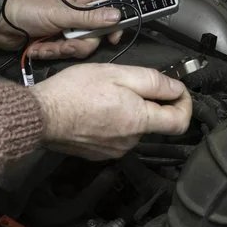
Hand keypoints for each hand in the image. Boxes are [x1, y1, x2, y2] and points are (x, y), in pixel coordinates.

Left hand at [0, 0, 122, 58]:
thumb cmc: (25, 6)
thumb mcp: (60, 12)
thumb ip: (89, 17)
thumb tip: (116, 16)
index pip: (105, 6)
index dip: (112, 22)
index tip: (112, 37)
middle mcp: (73, 11)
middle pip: (93, 33)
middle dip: (79, 43)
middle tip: (66, 42)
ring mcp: (63, 27)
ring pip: (77, 46)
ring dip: (61, 50)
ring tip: (45, 46)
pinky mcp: (52, 40)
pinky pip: (61, 52)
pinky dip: (49, 52)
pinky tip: (37, 47)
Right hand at [34, 64, 192, 160]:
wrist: (41, 116)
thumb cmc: (73, 93)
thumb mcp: (117, 74)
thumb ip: (152, 82)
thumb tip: (175, 88)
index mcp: (139, 120)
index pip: (180, 122)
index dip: (185, 104)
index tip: (177, 92)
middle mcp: (131, 141)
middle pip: (155, 122)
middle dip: (149, 102)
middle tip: (129, 84)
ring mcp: (115, 150)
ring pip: (134, 128)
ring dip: (129, 112)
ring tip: (106, 96)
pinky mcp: (100, 153)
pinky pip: (117, 136)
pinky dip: (114, 122)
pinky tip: (96, 110)